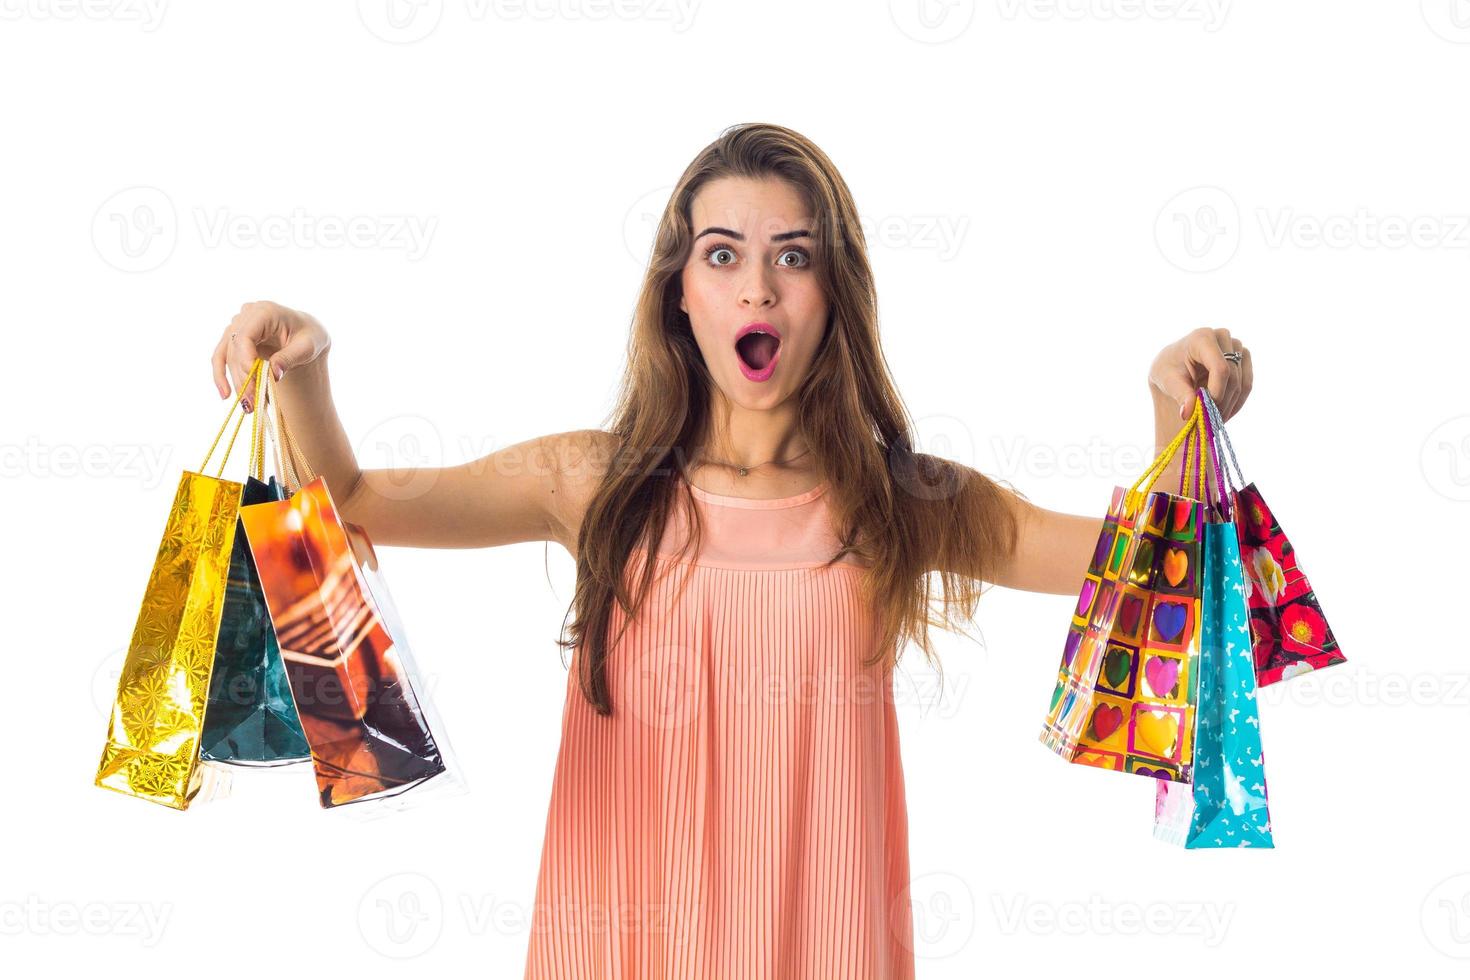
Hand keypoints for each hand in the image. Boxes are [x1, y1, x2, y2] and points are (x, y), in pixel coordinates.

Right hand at [211, 301, 330, 410]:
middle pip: (235, 348)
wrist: (306, 334)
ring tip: (248, 405)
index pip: (245, 334)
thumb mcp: (308, 347)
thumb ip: (290, 358)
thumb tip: (274, 374)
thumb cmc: (310, 337)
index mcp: (265, 311)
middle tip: (253, 402)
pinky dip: (222, 376)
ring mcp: (237, 325)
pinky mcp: (233, 338)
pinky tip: (225, 395)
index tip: (253, 379)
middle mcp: (247, 315)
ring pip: (228, 356)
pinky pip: (222, 357)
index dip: (245, 358)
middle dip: (243, 377)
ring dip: (236, 382)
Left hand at [1148, 327, 1252, 421]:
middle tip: (1207, 420)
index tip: (1205, 411)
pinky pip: (1247, 384)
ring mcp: (1236, 346)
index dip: (1217, 392)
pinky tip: (1222, 414)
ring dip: (1229, 405)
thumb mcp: (1167, 381)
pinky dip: (1236, 403)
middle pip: (1233, 377)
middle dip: (1221, 402)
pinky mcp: (1243, 357)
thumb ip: (1180, 394)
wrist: (1174, 364)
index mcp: (1202, 338)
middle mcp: (1223, 337)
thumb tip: (1187, 413)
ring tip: (1212, 419)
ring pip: (1242, 383)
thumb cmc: (1168, 369)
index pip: (1220, 368)